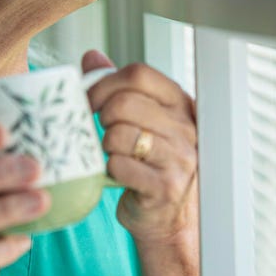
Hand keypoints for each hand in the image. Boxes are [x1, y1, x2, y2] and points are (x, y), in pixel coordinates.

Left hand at [83, 51, 198, 244]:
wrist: (167, 217)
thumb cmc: (151, 164)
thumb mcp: (141, 119)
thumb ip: (118, 87)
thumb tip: (92, 58)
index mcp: (180, 104)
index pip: (140, 74)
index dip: (105, 82)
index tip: (90, 97)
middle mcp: (186, 128)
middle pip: (125, 102)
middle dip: (101, 115)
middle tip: (99, 128)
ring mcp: (180, 158)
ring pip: (119, 134)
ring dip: (105, 144)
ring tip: (113, 152)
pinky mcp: (165, 186)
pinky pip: (119, 165)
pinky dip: (109, 169)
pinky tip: (119, 173)